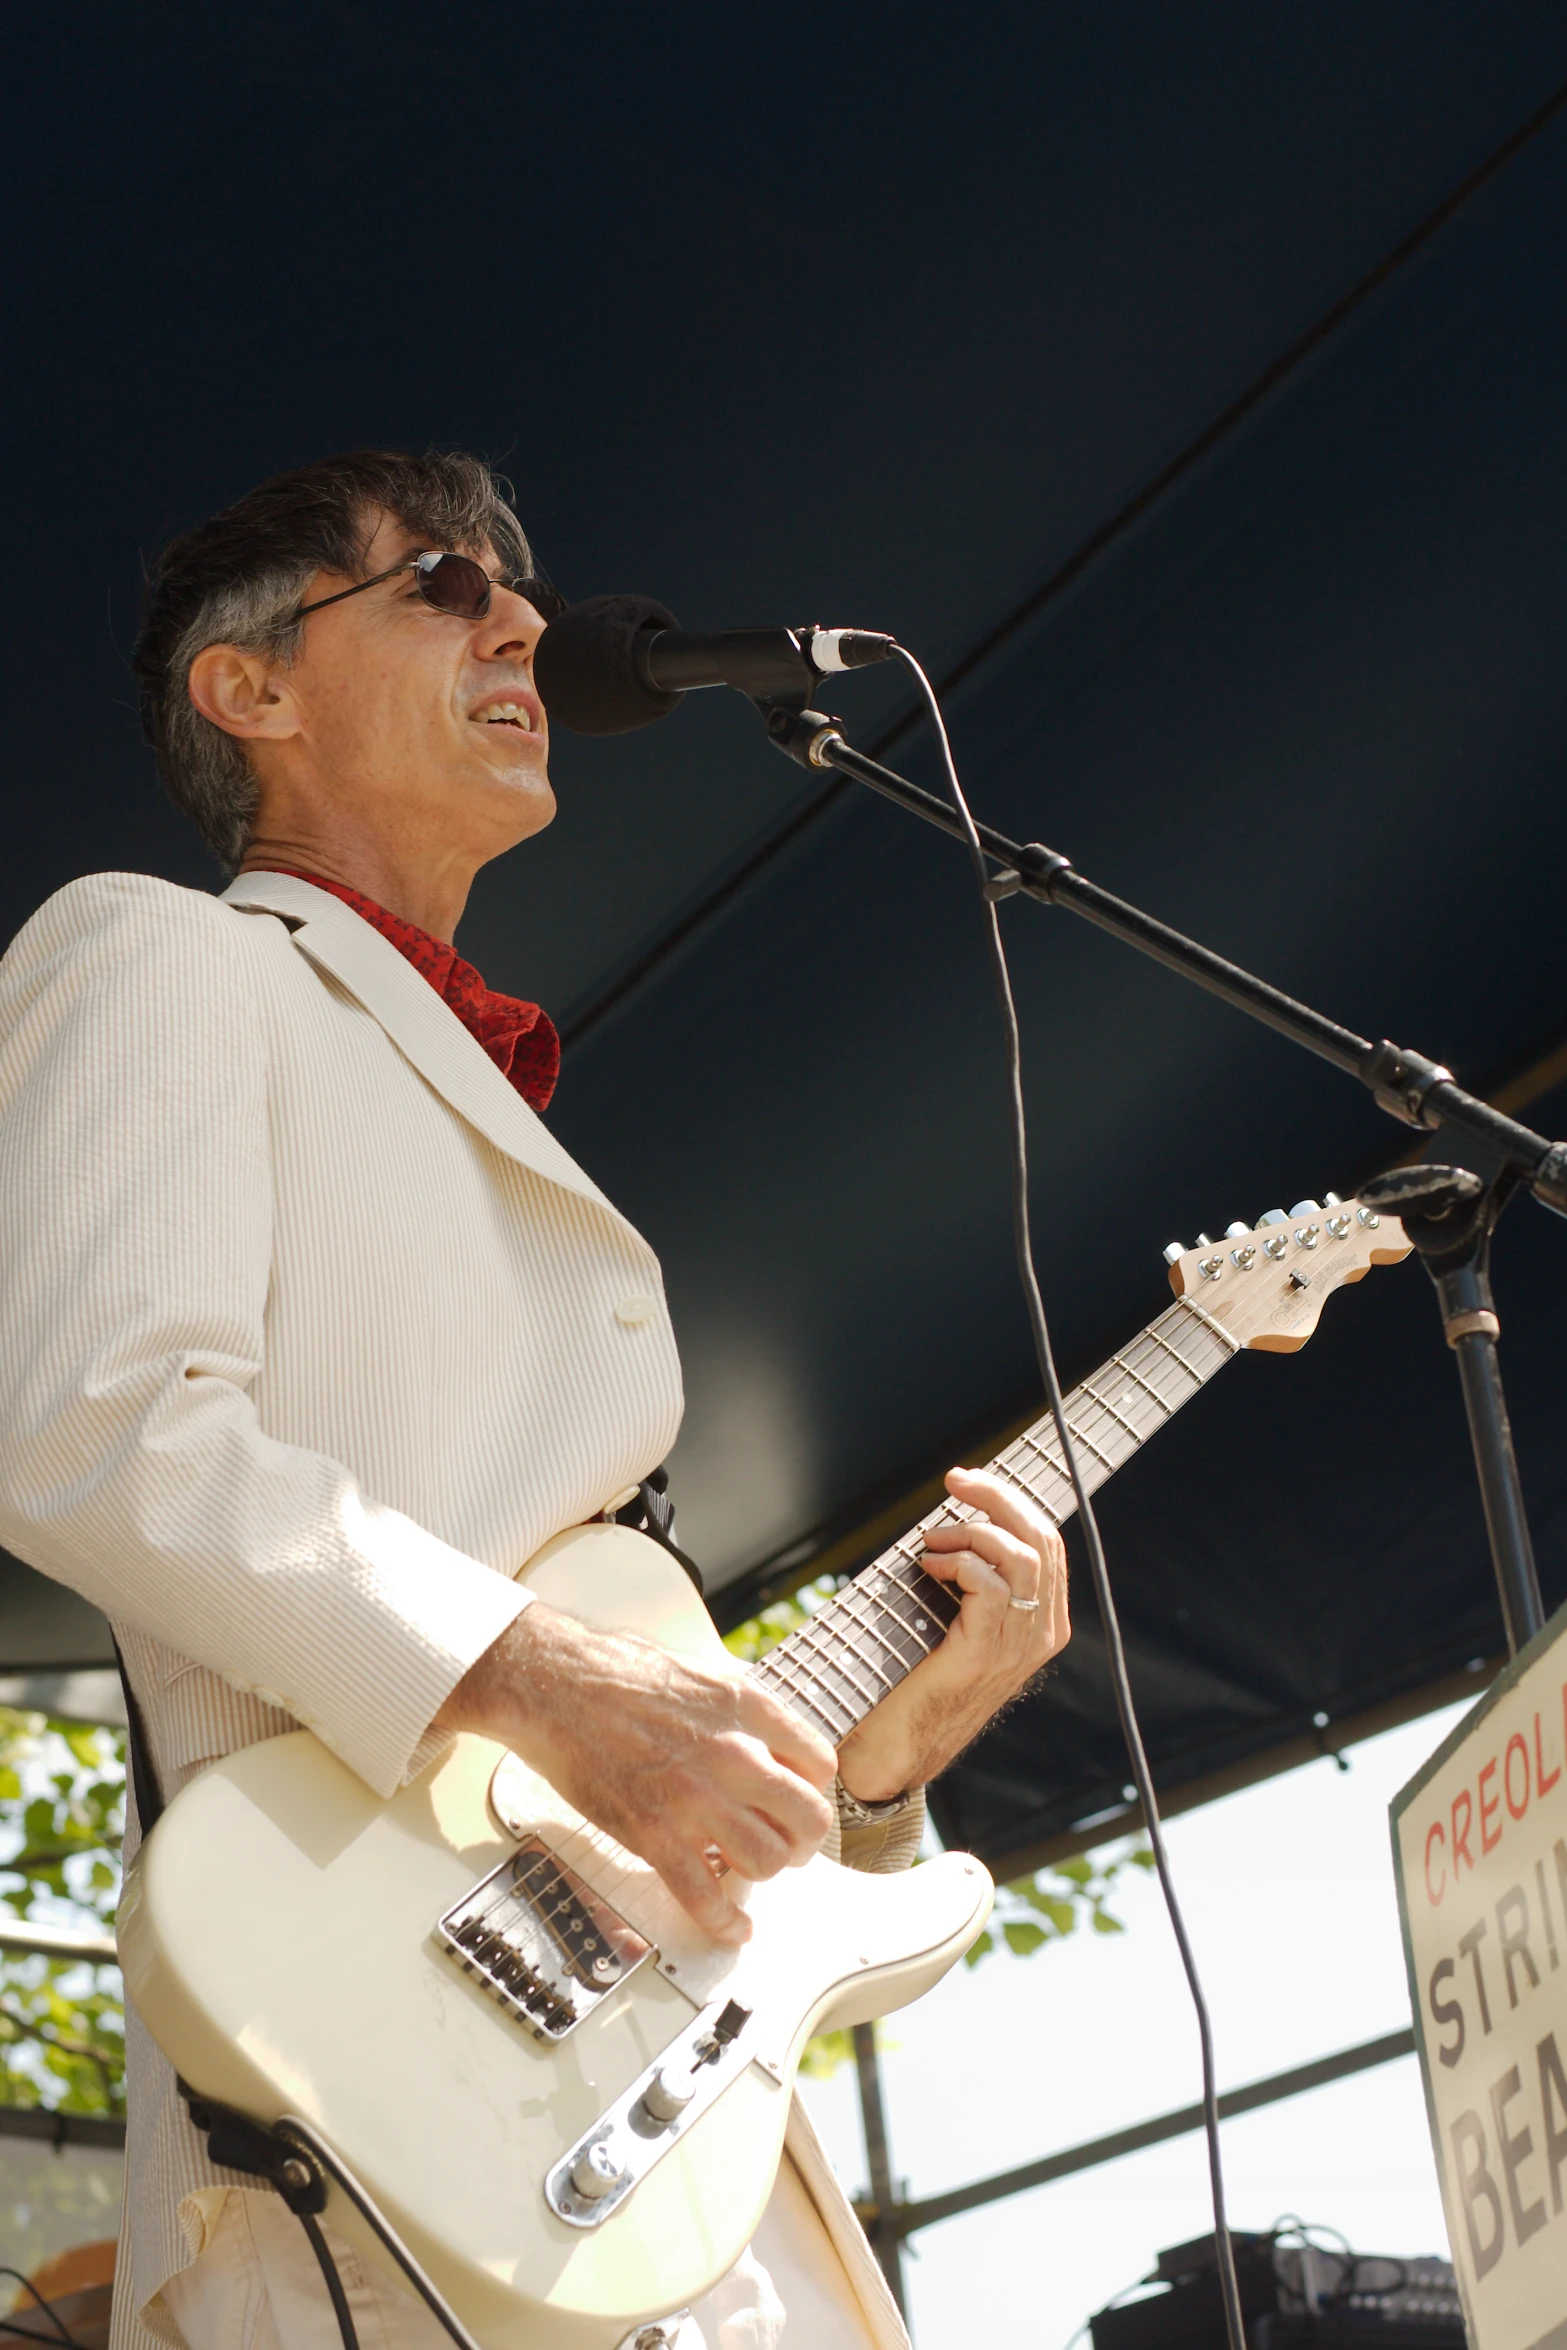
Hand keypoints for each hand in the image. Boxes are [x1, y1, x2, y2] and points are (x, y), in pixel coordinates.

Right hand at [436, 1606, 836, 1946]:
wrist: (552, 1684)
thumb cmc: (614, 1670)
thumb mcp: (699, 1670)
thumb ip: (739, 1708)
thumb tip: (764, 1737)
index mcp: (744, 1706)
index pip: (819, 1762)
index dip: (813, 1786)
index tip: (799, 1795)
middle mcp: (730, 1753)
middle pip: (806, 1818)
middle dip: (802, 1838)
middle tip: (787, 1841)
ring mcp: (692, 1798)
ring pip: (766, 1861)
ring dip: (765, 1872)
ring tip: (751, 1869)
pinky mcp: (652, 1835)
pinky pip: (703, 1896)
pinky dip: (724, 1922)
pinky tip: (732, 1927)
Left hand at [835, 1464, 1069, 1801]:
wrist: (892, 1746)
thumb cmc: (915, 1677)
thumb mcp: (957, 1620)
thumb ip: (973, 1580)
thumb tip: (955, 1519)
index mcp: (1044, 1623)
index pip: (1048, 1543)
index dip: (1011, 1502)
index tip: (969, 1481)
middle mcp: (1042, 1634)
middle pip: (1041, 1538)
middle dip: (997, 1497)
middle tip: (955, 1480)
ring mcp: (1018, 1647)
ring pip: (1020, 1555)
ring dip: (970, 1530)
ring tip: (932, 1540)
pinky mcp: (985, 1653)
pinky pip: (988, 1584)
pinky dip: (957, 1561)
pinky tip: (928, 1566)